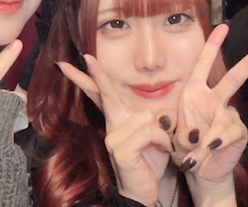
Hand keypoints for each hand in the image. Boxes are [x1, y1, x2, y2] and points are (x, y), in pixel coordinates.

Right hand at [58, 56, 173, 205]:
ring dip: (161, 132)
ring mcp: (114, 137)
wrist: (145, 191)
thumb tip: (161, 111)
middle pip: (106, 94)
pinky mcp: (121, 150)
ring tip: (159, 145)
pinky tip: (161, 149)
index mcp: (118, 119)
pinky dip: (162, 140)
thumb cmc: (150, 159)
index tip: (85, 58)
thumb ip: (152, 119)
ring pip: (146, 117)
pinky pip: (149, 131)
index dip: (92, 76)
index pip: (103, 93)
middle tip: (86, 57)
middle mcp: (112, 125)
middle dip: (98, 74)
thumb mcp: (154, 134)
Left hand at [173, 24, 247, 184]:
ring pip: (226, 116)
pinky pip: (231, 131)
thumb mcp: (172, 134)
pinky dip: (218, 140)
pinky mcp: (238, 132)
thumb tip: (196, 133)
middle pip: (233, 78)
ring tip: (196, 149)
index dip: (213, 45)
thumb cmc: (184, 147)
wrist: (197, 171)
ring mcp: (227, 115)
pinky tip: (210, 148)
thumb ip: (179, 129)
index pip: (203, 64)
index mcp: (195, 92)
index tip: (223, 26)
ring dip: (207, 136)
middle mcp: (213, 100)